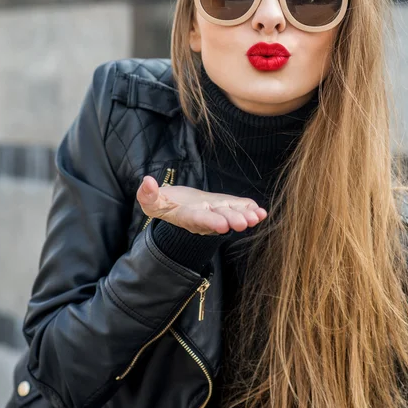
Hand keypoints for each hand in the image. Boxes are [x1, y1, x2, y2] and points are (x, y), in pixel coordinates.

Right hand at [136, 176, 267, 235]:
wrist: (177, 206)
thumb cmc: (163, 204)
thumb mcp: (152, 201)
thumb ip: (148, 195)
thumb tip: (146, 182)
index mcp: (187, 216)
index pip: (199, 220)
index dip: (210, 222)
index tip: (222, 225)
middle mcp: (205, 218)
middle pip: (220, 219)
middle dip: (233, 220)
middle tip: (244, 223)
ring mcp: (217, 212)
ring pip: (233, 215)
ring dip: (246, 217)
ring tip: (258, 217)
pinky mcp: (226, 206)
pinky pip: (239, 208)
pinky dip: (250, 209)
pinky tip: (261, 212)